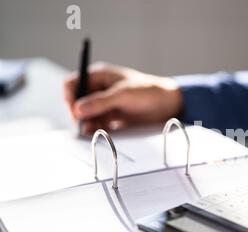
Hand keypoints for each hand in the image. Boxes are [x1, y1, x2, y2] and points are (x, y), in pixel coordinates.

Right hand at [64, 62, 182, 134]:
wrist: (168, 105)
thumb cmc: (148, 92)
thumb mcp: (123, 95)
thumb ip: (100, 102)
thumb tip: (78, 109)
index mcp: (99, 76)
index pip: (74, 83)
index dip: (70, 96)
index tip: (74, 110)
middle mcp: (100, 89)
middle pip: (78, 101)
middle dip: (78, 113)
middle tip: (83, 124)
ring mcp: (106, 103)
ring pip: (87, 114)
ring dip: (87, 122)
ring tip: (91, 130)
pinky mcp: (112, 116)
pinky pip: (97, 123)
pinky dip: (95, 128)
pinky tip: (98, 131)